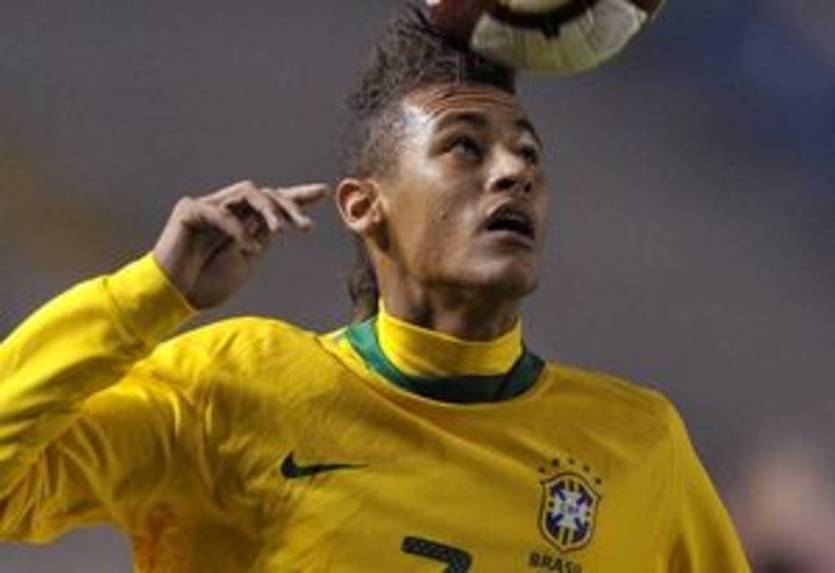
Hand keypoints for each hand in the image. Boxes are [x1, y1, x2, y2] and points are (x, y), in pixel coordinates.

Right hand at [152, 180, 328, 309]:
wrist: (173, 298)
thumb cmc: (206, 285)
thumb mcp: (245, 261)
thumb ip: (261, 239)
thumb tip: (283, 222)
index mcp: (241, 222)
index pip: (272, 202)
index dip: (296, 196)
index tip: (323, 191)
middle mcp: (226, 209)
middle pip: (265, 193)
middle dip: (289, 206)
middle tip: (307, 227)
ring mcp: (206, 206)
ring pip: (247, 192)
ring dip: (269, 210)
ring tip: (281, 232)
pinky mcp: (188, 210)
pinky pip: (221, 212)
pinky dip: (238, 230)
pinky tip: (248, 249)